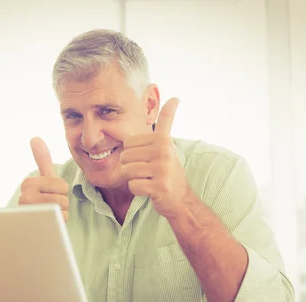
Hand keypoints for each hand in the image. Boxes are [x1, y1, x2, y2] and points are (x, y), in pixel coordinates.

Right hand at [19, 137, 69, 221]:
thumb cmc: (41, 201)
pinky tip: (49, 223)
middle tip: (49, 206)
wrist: (34, 226)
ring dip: (61, 213)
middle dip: (61, 203)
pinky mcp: (36, 225)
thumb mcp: (43, 180)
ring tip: (49, 214)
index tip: (49, 194)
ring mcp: (30, 213)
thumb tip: (35, 138)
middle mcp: (25, 197)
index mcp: (28, 183)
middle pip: (62, 197)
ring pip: (62, 208)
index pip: (61, 185)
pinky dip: (59, 222)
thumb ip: (42, 159)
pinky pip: (60, 220)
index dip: (61, 191)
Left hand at [121, 98, 190, 219]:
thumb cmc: (168, 170)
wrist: (180, 198)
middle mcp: (164, 151)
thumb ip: (166, 122)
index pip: (128, 143)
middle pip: (125, 157)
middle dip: (132, 167)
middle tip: (148, 172)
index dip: (133, 154)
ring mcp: (163, 169)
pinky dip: (138, 190)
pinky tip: (150, 190)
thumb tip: (175, 98)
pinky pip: (133, 186)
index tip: (149, 160)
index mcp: (162, 139)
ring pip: (127, 171)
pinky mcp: (160, 186)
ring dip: (134, 179)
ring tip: (149, 180)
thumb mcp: (167, 143)